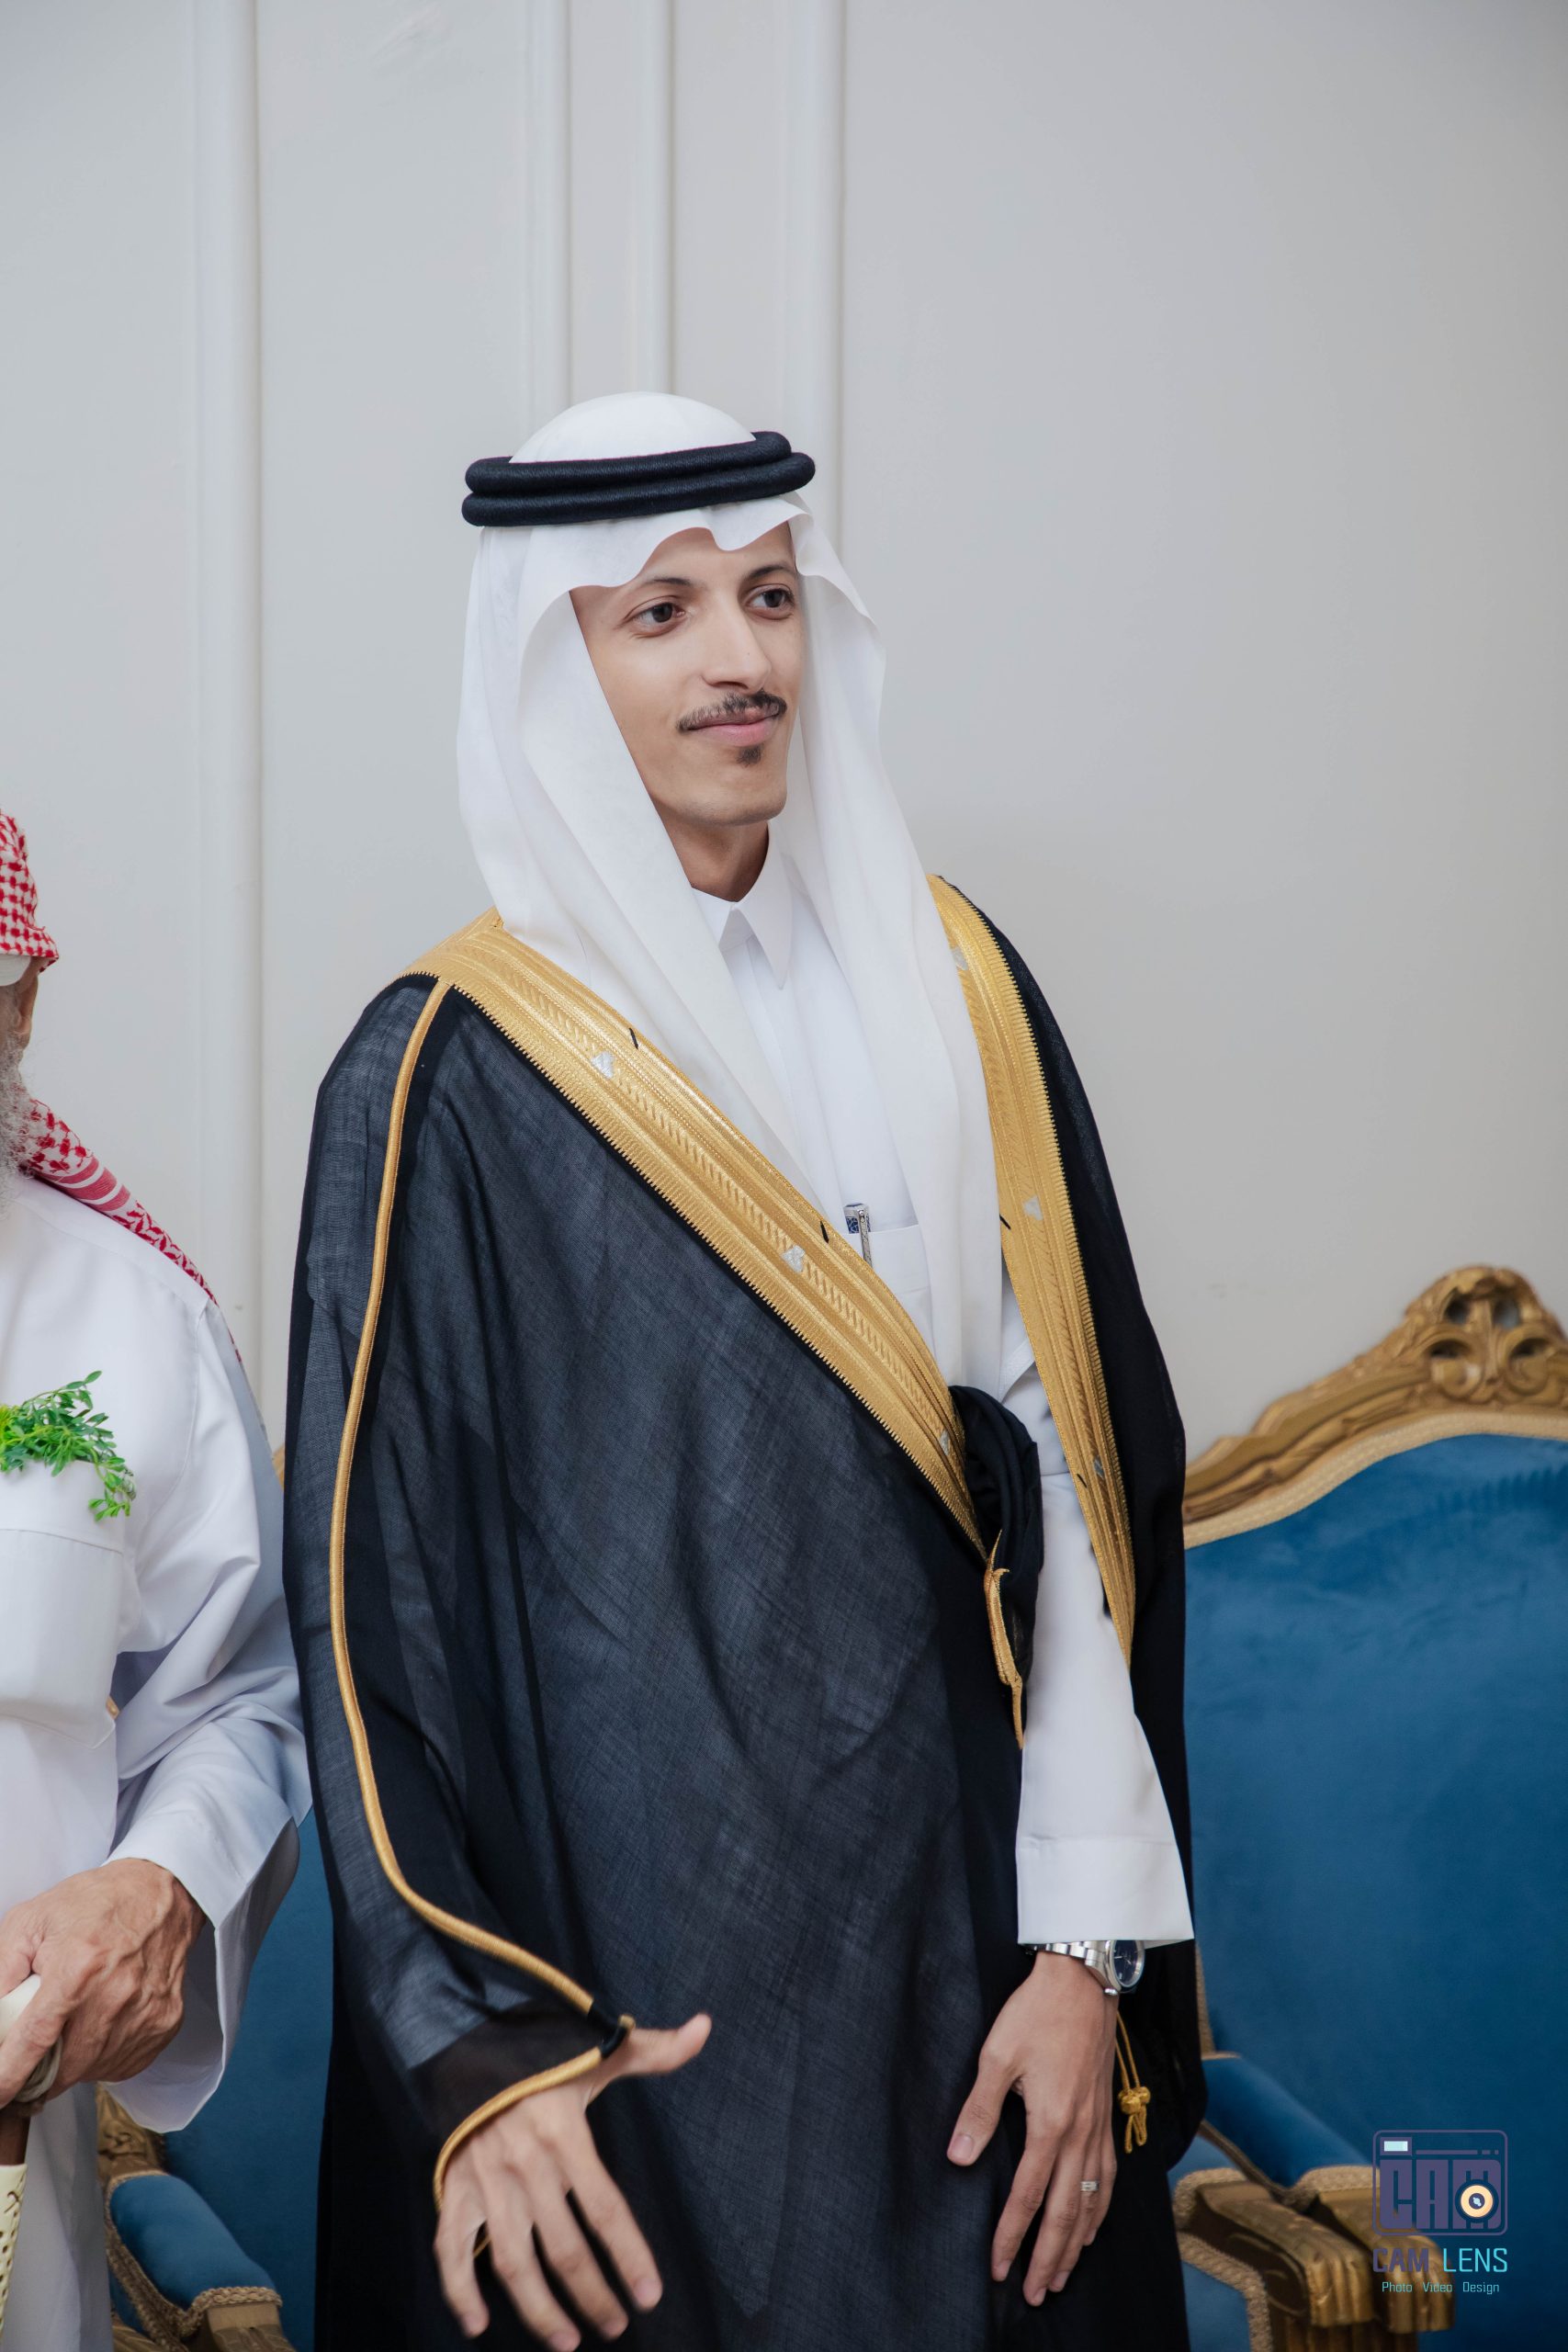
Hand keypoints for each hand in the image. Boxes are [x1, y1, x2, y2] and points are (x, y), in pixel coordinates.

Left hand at [0, 1859, 204, 2105]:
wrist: (160, 1893)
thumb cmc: (96, 1904)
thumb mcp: (30, 1922)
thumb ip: (1, 1972)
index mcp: (77, 1968)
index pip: (34, 2041)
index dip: (8, 2075)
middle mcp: (115, 1996)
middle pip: (63, 2067)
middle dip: (41, 2069)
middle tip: (38, 2042)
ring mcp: (144, 2014)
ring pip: (91, 2071)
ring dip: (73, 2061)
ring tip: (74, 2020)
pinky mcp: (164, 2024)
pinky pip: (121, 2066)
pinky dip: (103, 2057)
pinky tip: (101, 2024)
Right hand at [436, 2011, 710, 2345]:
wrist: (467, 2038)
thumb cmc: (543, 2052)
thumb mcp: (598, 2048)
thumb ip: (655, 2049)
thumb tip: (706, 2026)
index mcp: (565, 2135)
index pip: (606, 2210)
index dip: (630, 2257)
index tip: (650, 2295)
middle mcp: (526, 2166)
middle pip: (565, 2249)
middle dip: (594, 2295)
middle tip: (616, 2325)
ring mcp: (487, 2183)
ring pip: (514, 2263)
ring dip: (540, 2309)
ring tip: (567, 2341)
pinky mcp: (454, 2189)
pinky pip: (450, 2249)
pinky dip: (458, 2289)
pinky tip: (477, 2324)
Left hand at [948, 1953, 1118, 2303]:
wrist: (1083, 1980)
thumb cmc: (1035, 2013)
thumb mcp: (996, 2056)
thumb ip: (978, 2111)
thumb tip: (958, 2159)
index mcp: (1050, 2123)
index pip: (1027, 2196)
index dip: (1012, 2236)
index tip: (1000, 2268)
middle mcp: (1080, 2134)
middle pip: (1066, 2212)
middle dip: (1050, 2258)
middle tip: (1037, 2294)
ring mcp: (1098, 2127)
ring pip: (1092, 2200)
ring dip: (1077, 2242)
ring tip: (1064, 2273)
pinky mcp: (1107, 2116)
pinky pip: (1109, 2177)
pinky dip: (1101, 2209)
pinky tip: (1093, 2223)